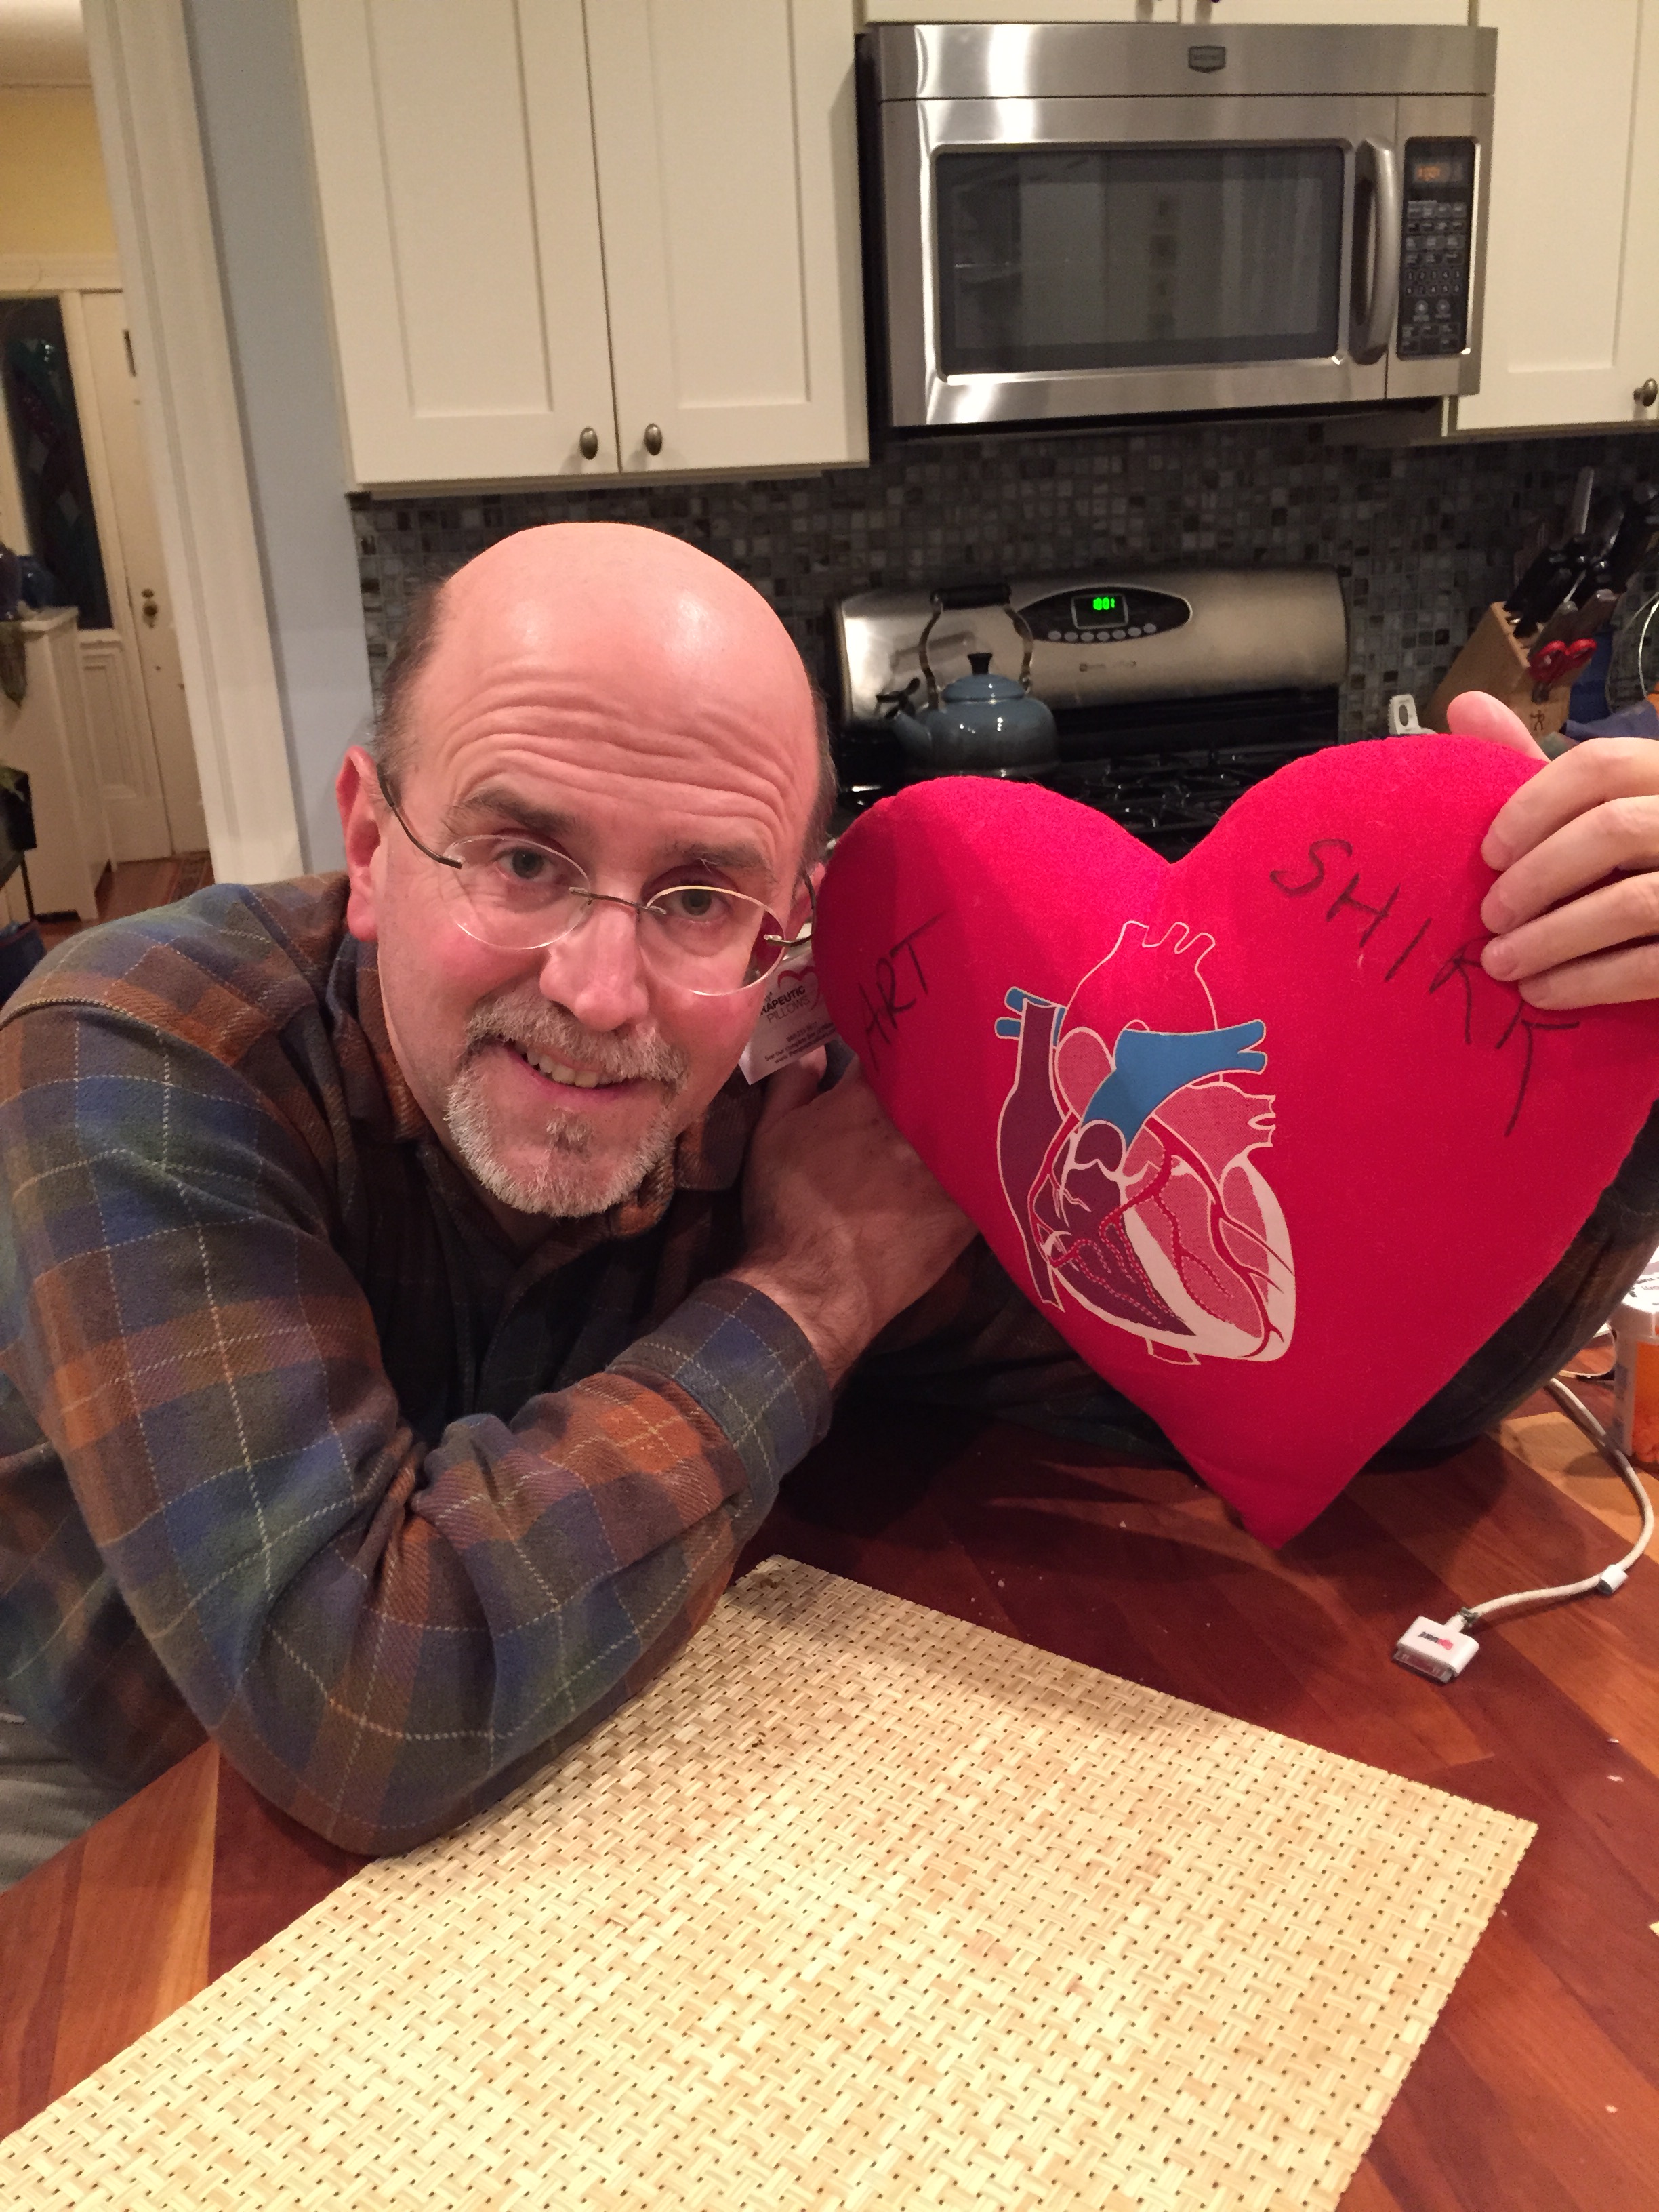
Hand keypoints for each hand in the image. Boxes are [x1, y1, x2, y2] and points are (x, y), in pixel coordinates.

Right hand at [727, 1053, 974, 1385]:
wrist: (814, 1287)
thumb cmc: (785, 1209)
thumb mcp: (770, 1136)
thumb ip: (793, 1084)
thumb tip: (813, 1049)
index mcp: (865, 1096)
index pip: (894, 1049)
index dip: (898, 1047)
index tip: (902, 1047)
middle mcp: (913, 1123)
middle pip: (940, 1082)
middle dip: (940, 1075)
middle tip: (944, 1071)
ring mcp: (946, 1165)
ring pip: (971, 1123)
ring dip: (971, 1116)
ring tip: (978, 1110)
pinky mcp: (969, 1206)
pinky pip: (991, 1172)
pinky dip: (990, 1164)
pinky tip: (995, 1160)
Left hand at [1442, 693, 1658, 1007]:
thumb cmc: (1633, 862)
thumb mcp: (1593, 808)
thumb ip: (1533, 765)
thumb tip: (1463, 704)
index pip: (1602, 765)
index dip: (1534, 806)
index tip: (1487, 854)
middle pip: (1614, 831)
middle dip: (1538, 878)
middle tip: (1490, 917)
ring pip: (1633, 902)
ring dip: (1552, 938)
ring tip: (1501, 964)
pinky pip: (1650, 966)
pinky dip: (1588, 981)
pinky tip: (1542, 993)